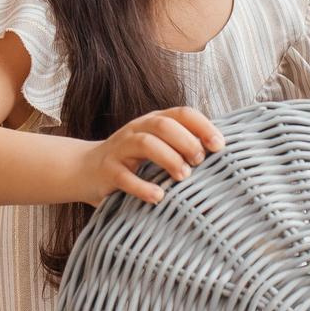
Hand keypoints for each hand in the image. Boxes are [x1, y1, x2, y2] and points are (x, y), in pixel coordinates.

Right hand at [72, 107, 223, 205]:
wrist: (85, 170)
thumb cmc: (134, 163)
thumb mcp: (158, 151)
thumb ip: (184, 152)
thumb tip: (224, 169)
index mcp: (154, 122)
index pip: (182, 113)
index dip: (203, 126)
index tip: (220, 146)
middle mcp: (137, 130)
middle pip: (163, 124)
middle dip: (186, 141)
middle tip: (200, 162)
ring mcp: (120, 149)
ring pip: (145, 143)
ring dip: (168, 158)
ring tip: (183, 177)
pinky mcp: (107, 171)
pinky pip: (124, 177)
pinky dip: (143, 187)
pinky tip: (159, 197)